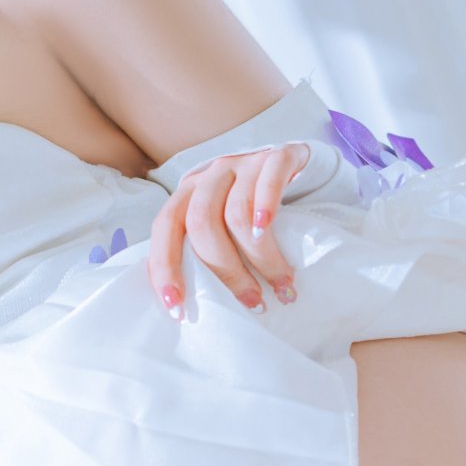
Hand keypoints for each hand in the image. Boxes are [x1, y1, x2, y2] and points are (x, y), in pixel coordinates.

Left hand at [149, 141, 310, 315]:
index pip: (165, 226)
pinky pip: (270, 180)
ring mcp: (245, 163)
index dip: (165, 267)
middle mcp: (212, 175)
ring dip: (259, 257)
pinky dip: (267, 207)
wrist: (300, 167)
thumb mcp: (223, 225)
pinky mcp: (279, 157)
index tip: (178, 308)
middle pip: (202, 223)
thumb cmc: (255, 209)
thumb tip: (190, 306)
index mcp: (190, 193)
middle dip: (225, 269)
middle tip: (251, 299)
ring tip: (280, 285)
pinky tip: (270, 231)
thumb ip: (203, 250)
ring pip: (238, 211)